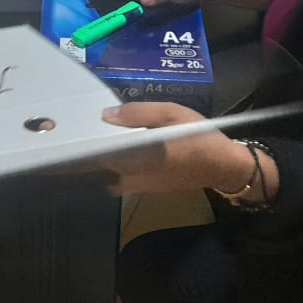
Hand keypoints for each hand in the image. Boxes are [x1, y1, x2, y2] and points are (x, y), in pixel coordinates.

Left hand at [98, 102, 241, 194]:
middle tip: (86, 131)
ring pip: (106, 175)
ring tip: (99, 139)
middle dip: (90, 151)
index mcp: (138, 158)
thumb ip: (139, 113)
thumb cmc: (199, 138)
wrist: (223, 166)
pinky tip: (116, 150)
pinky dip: (112, 166)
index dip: (85, 142)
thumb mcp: (172, 114)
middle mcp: (133, 177)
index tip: (79, 128)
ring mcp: (137, 186)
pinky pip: (118, 179)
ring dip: (100, 160)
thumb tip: (107, 114)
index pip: (99, 155)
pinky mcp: (143, 189)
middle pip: (98, 167)